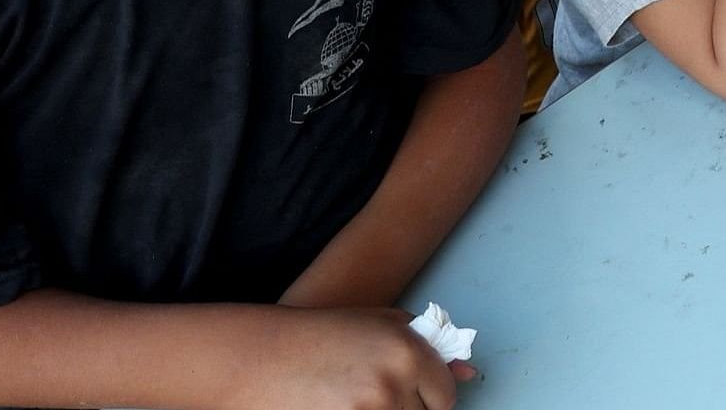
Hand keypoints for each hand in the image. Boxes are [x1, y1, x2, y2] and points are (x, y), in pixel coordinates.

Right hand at [231, 305, 467, 409]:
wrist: (258, 358)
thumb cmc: (320, 336)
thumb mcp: (379, 323)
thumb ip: (427, 345)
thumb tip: (468, 373)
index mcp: (407, 352)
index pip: (446, 397)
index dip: (429, 395)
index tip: (410, 391)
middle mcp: (393, 386)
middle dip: (408, 408)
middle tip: (374, 393)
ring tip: (356, 399)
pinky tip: (342, 406)